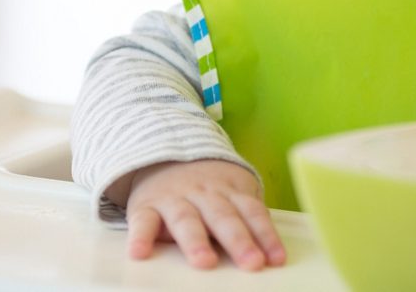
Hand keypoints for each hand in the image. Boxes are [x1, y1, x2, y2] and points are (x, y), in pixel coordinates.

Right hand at [123, 159, 285, 269]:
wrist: (165, 153)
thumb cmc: (208, 184)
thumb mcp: (234, 190)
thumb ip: (248, 216)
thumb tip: (270, 252)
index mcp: (231, 191)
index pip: (252, 213)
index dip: (266, 235)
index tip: (276, 259)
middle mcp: (205, 194)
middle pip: (224, 218)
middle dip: (239, 241)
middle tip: (251, 262)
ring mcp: (175, 199)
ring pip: (187, 220)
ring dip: (196, 241)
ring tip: (205, 262)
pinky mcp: (146, 207)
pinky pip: (142, 222)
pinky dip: (140, 237)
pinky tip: (140, 253)